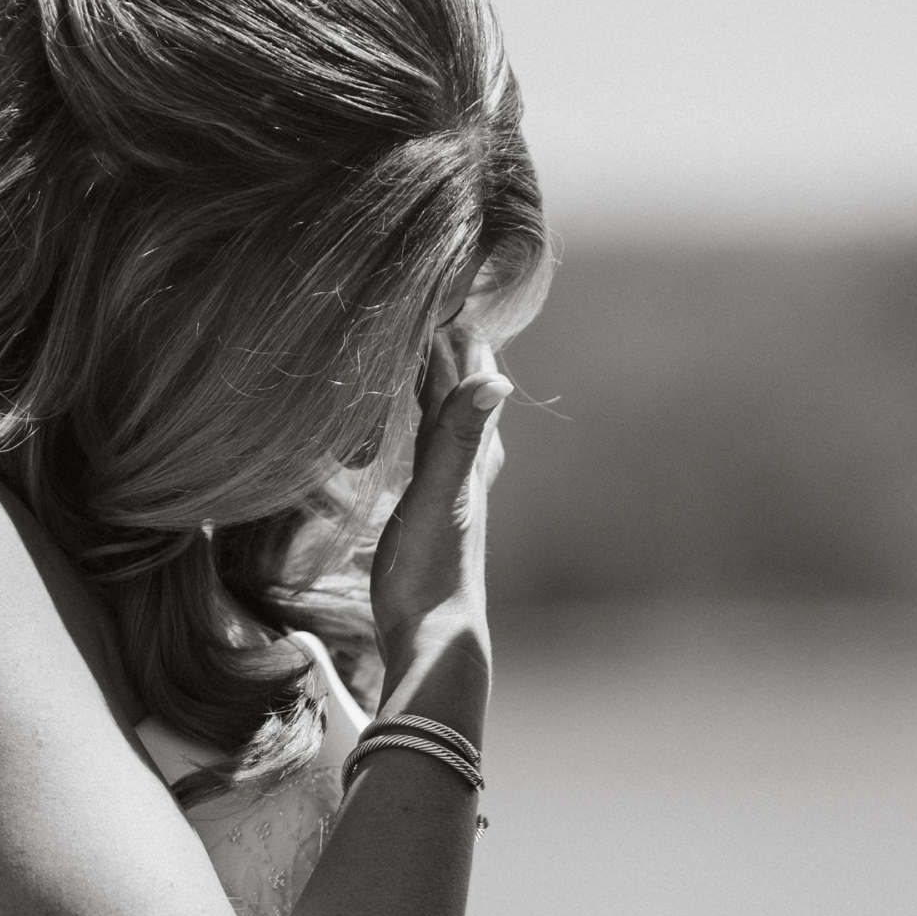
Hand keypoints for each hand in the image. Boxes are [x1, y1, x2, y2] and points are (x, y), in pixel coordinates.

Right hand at [370, 327, 509, 672]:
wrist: (433, 638)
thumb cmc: (433, 570)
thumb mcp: (441, 495)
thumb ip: (459, 436)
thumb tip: (498, 378)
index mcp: (472, 450)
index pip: (466, 370)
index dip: (453, 327)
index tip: (439, 277)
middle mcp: (470, 461)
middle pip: (462, 386)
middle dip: (448, 342)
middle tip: (430, 293)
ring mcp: (452, 484)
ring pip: (448, 413)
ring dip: (436, 376)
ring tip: (424, 340)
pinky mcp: (431, 507)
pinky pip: (428, 444)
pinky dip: (422, 417)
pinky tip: (418, 422)